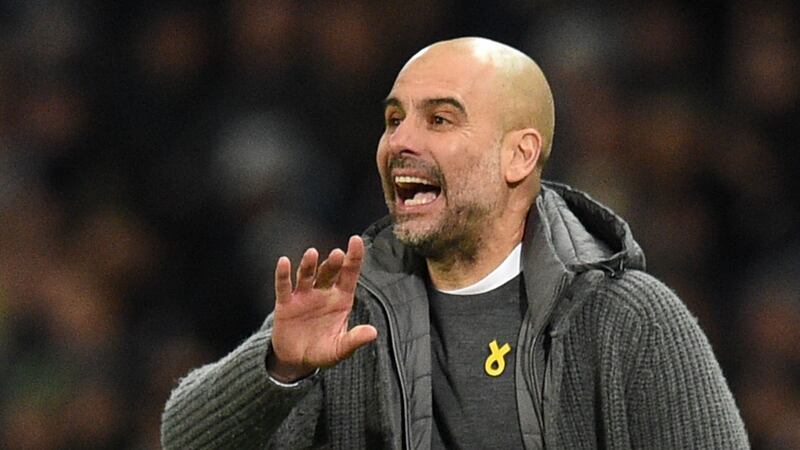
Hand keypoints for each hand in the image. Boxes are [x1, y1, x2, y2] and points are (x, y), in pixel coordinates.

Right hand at [267, 236, 377, 381]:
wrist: (296, 360)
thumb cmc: (322, 351)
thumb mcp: (340, 349)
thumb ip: (354, 340)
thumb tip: (373, 332)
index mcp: (341, 299)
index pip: (349, 274)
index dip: (353, 257)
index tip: (356, 240)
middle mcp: (323, 292)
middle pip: (329, 272)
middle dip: (332, 263)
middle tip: (337, 254)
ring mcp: (304, 296)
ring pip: (307, 275)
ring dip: (309, 264)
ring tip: (312, 253)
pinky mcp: (285, 304)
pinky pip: (284, 286)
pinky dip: (283, 274)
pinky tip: (284, 262)